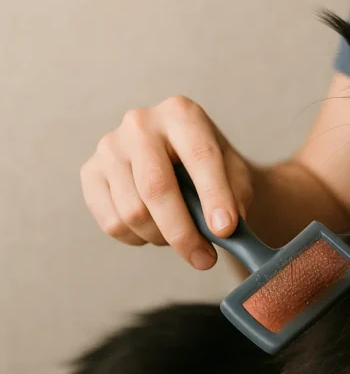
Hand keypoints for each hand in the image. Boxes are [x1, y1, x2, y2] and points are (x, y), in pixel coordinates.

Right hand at [80, 95, 253, 268]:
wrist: (180, 161)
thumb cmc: (211, 168)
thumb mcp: (235, 174)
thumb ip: (236, 196)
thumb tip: (225, 228)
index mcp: (181, 114)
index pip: (199, 157)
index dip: (213, 197)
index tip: (225, 230)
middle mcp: (140, 123)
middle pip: (156, 188)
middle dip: (183, 232)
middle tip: (205, 260)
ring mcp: (109, 146)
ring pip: (133, 212)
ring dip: (162, 238)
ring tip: (181, 236)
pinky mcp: (90, 172)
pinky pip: (112, 222)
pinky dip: (138, 239)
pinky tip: (154, 230)